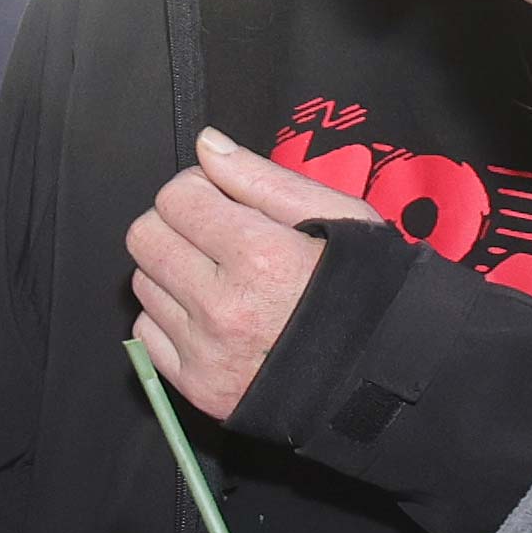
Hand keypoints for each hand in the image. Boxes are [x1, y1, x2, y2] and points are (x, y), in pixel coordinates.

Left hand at [125, 128, 376, 419]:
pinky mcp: (198, 387)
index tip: (220, 200)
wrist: (388, 374)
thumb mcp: (339, 217)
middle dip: (174, 225)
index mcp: (260, 256)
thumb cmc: (370, 290)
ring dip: (172, 272)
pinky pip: (146, 333)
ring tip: (220, 279)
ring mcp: (208, 352)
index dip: (197, 189)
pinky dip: (170, 318)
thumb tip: (206, 145)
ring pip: (143, 284)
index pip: (175, 198)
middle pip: (145, 238)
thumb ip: (264, 178)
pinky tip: (210, 317)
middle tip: (213, 236)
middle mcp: (225, 307)